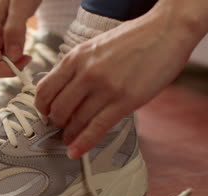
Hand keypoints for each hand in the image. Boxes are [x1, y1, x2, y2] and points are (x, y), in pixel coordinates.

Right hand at [0, 0, 41, 82]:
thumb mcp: (22, 7)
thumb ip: (15, 31)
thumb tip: (13, 56)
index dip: (9, 69)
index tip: (26, 57)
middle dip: (6, 70)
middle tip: (24, 56)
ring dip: (7, 65)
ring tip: (22, 48)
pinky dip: (6, 58)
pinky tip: (17, 45)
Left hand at [35, 5, 201, 158]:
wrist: (166, 31)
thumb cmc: (131, 39)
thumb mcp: (93, 47)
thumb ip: (76, 68)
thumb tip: (63, 92)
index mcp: (75, 58)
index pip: (44, 90)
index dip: (41, 108)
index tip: (45, 114)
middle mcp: (86, 73)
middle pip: (58, 110)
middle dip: (57, 123)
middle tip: (61, 127)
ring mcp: (105, 88)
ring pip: (76, 121)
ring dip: (70, 135)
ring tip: (69, 140)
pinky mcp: (124, 101)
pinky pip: (97, 128)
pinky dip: (83, 143)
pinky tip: (75, 152)